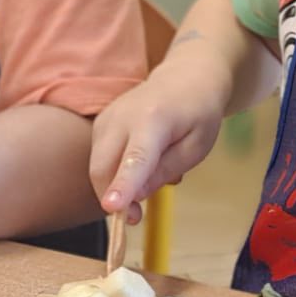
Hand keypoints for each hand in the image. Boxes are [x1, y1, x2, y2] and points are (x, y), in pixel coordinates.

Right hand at [89, 59, 229, 221]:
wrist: (185, 78)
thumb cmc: (197, 114)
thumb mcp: (197, 147)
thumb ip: (166, 170)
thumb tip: (136, 196)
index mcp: (154, 119)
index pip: (135, 158)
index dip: (123, 185)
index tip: (112, 208)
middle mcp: (123, 116)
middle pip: (103, 167)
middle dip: (113, 198)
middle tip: (135, 218)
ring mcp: (106, 118)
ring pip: (98, 167)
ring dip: (115, 186)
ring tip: (151, 176)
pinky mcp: (100, 124)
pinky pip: (100, 160)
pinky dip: (115, 173)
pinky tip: (140, 163)